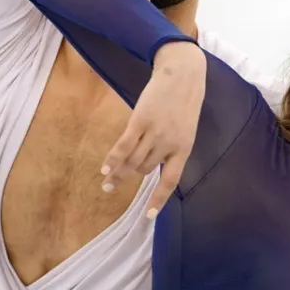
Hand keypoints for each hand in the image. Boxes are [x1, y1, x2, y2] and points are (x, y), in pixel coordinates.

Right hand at [100, 39, 205, 219]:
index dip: (158, 199)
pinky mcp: (140, 121)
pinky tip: (105, 169)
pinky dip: (113, 160)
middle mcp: (169, 144)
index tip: (148, 215)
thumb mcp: (185, 127)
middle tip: (111, 184)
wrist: (182, 74)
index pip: (170, 180)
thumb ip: (171, 145)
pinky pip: (123, 147)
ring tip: (107, 180)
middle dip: (130, 175)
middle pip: (144, 168)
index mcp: (184, 148)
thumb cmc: (183, 100)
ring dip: (118, 172)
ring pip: (133, 161)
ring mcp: (155, 133)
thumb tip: (149, 162)